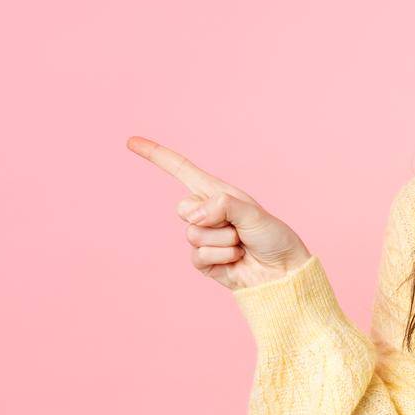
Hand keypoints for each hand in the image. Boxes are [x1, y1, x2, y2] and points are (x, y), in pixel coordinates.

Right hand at [126, 135, 310, 290]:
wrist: (283, 273)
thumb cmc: (274, 238)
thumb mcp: (252, 213)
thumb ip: (222, 205)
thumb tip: (194, 215)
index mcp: (218, 193)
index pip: (181, 170)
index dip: (157, 156)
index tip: (131, 142)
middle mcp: (207, 213)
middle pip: (182, 208)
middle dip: (210, 217)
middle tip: (236, 227)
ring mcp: (203, 238)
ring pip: (193, 234)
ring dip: (223, 241)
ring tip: (241, 244)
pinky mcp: (203, 262)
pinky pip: (198, 256)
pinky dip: (222, 258)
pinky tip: (237, 259)